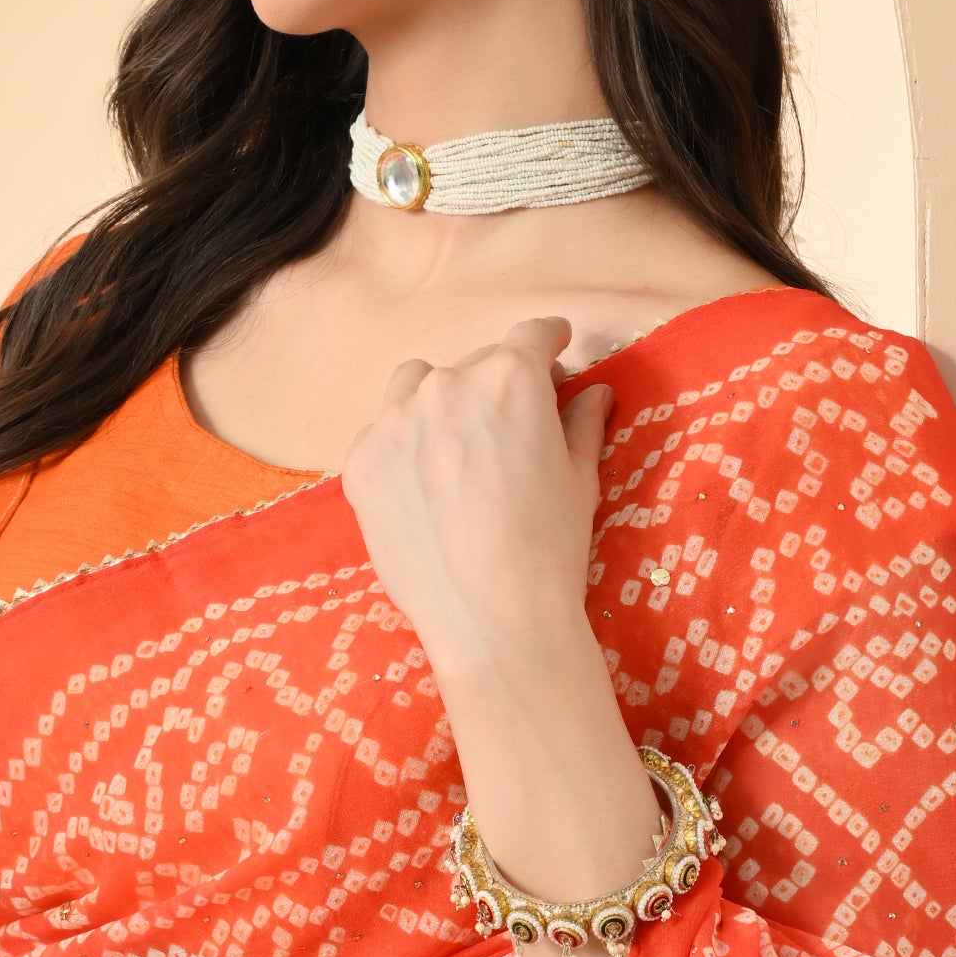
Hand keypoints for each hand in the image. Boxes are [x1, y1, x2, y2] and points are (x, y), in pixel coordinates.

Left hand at [339, 316, 612, 684]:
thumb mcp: (581, 480)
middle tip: (510, 432)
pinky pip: (382, 434)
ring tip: (456, 449)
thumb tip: (594, 393)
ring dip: (439, 401)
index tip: (554, 356)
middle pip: (476, 365)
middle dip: (497, 388)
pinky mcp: (361, 462)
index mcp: (511, 379)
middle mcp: (447, 385)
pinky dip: (403, 447)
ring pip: (416, 386)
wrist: (492, 621)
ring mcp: (395, 422)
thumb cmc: (551, 549)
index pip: (531, 336)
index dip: (549, 345)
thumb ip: (583, 424)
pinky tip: (423, 490)